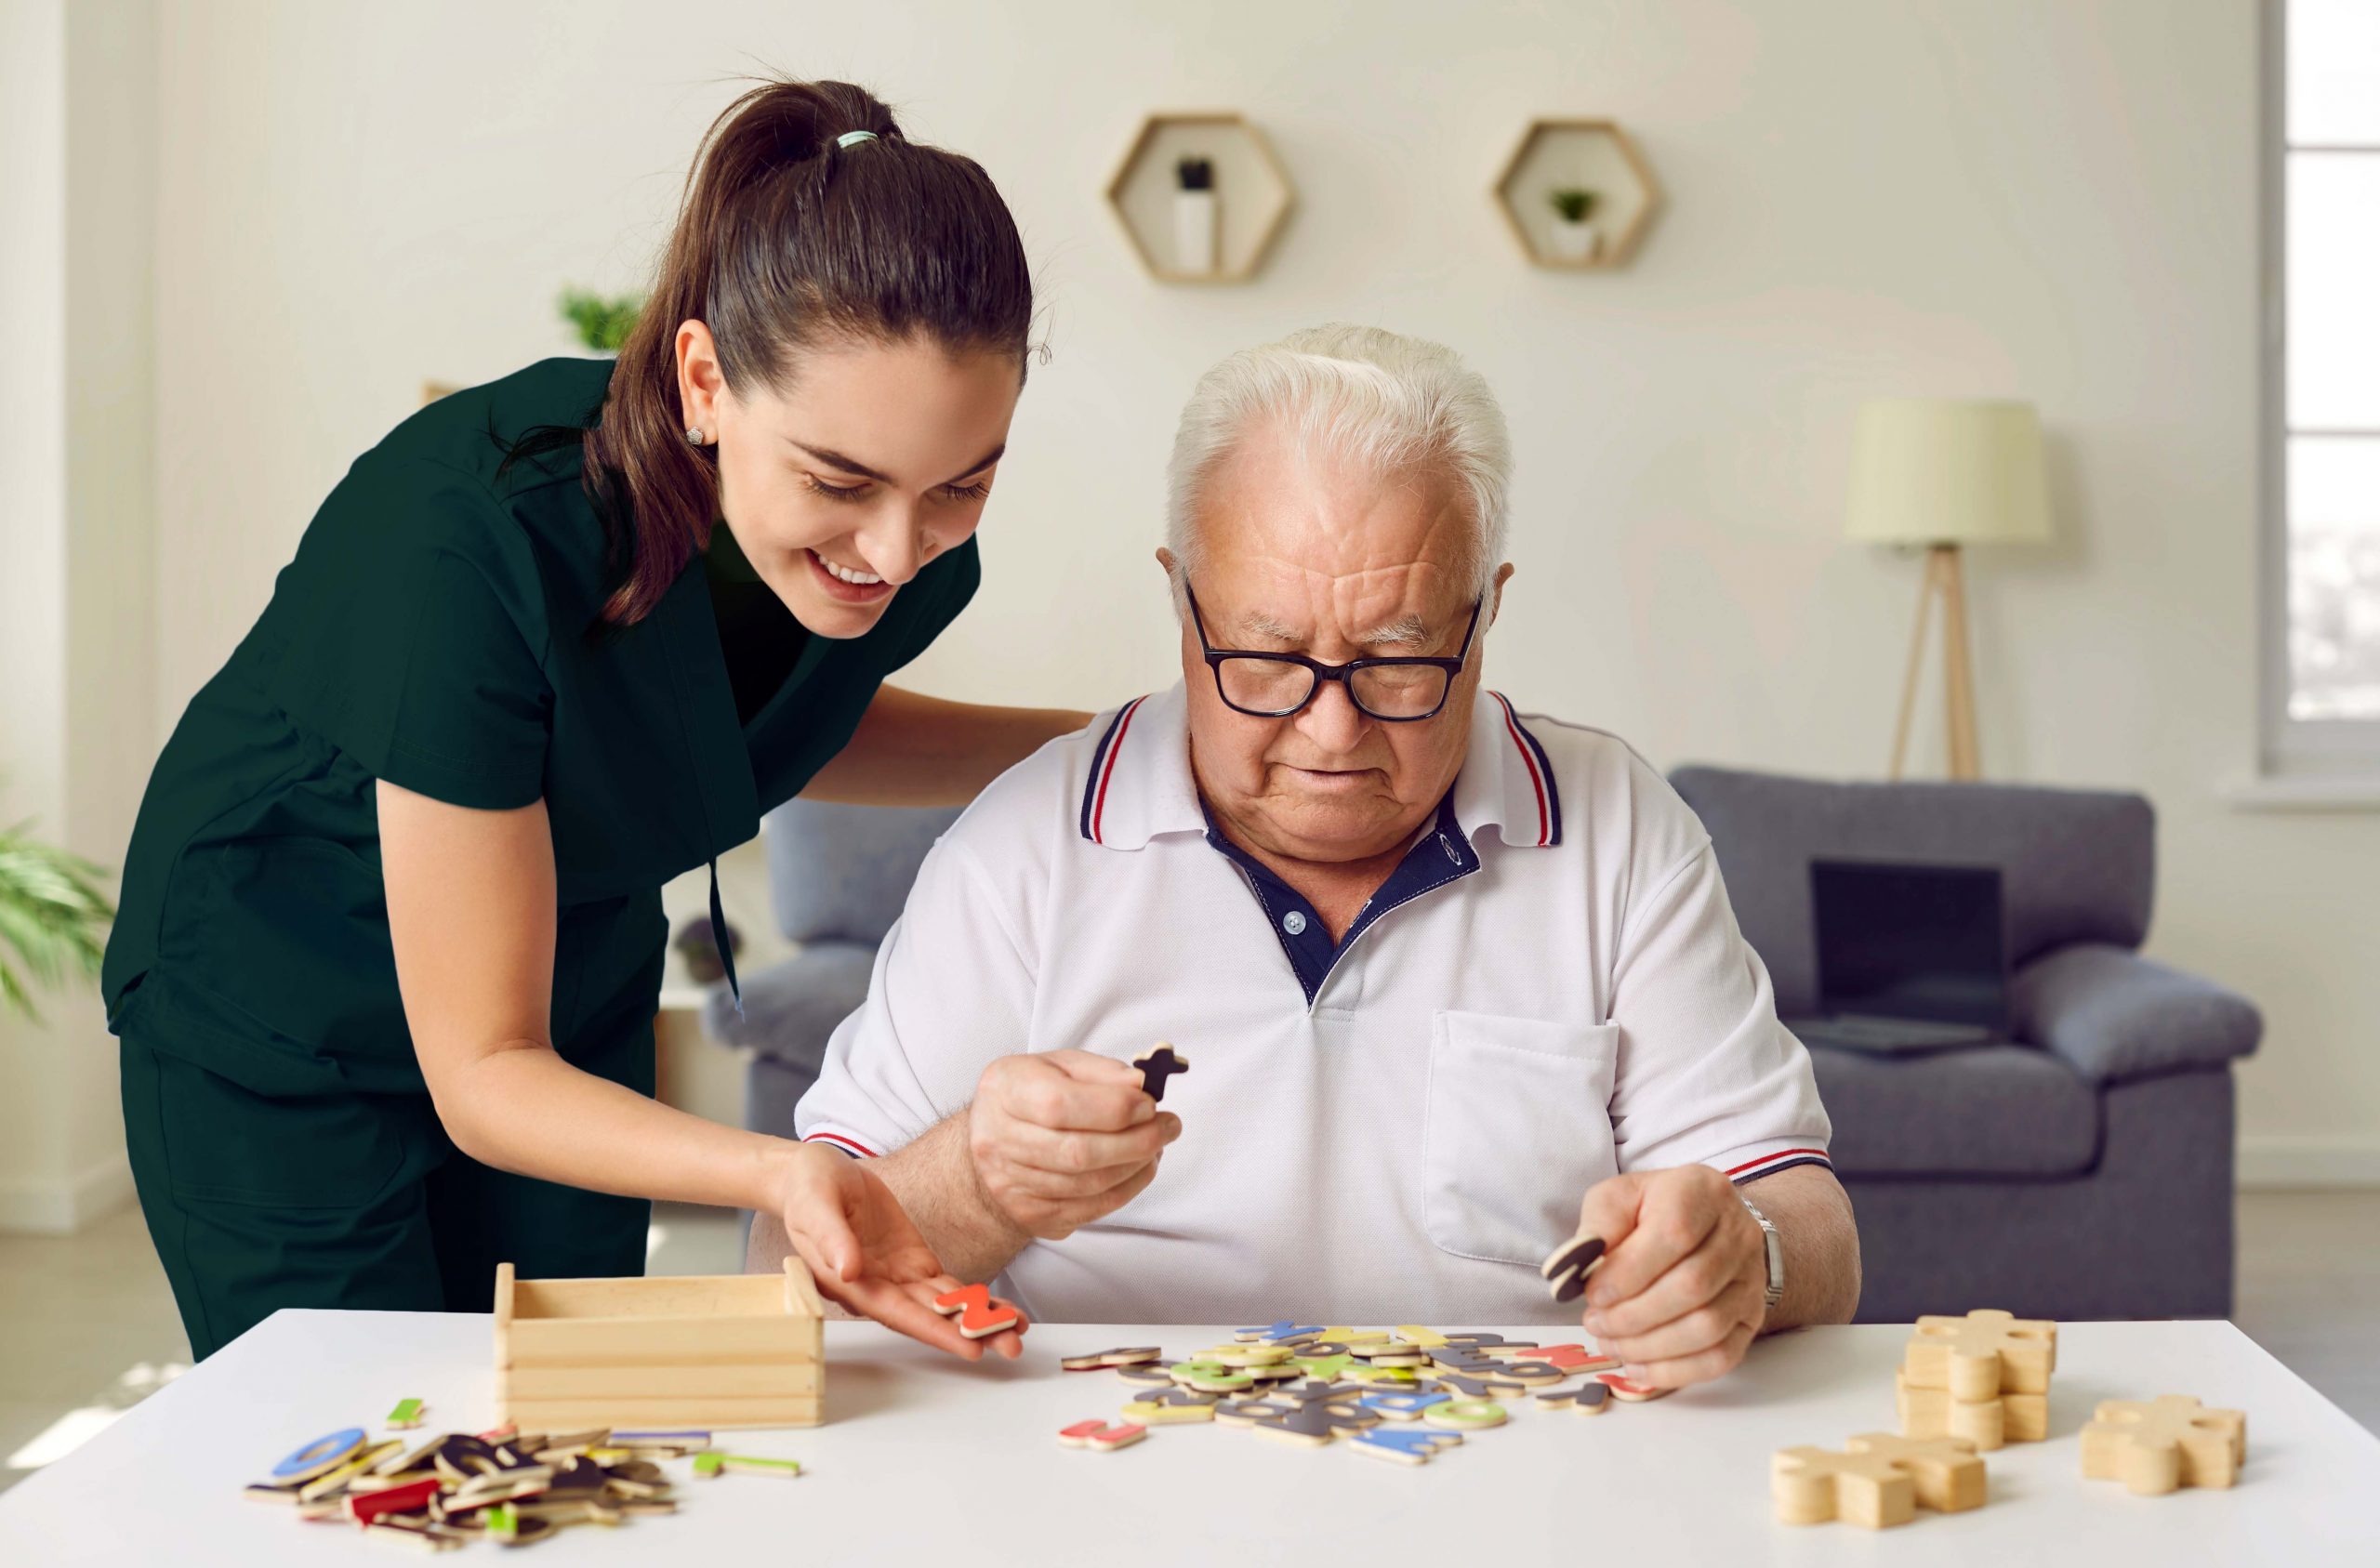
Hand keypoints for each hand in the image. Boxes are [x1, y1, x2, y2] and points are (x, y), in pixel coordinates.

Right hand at [770, 1141, 1028, 1360]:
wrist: (814, 1174)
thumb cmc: (807, 1190)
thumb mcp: (815, 1206)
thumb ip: (831, 1238)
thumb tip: (848, 1270)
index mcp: (852, 1283)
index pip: (899, 1314)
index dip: (935, 1330)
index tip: (969, 1346)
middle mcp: (879, 1289)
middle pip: (931, 1318)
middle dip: (970, 1333)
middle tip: (1011, 1348)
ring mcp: (898, 1276)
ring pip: (945, 1306)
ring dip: (980, 1320)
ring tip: (1018, 1331)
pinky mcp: (913, 1260)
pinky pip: (948, 1285)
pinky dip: (974, 1298)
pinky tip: (1000, 1308)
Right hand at [966, 1050, 1180, 1240]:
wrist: (991, 1143)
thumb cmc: (1031, 1096)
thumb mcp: (1059, 1066)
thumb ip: (1101, 1072)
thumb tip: (1142, 1085)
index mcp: (1005, 1090)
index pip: (1060, 1105)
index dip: (1114, 1108)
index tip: (1149, 1104)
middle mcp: (998, 1140)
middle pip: (1077, 1152)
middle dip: (1137, 1141)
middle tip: (1169, 1127)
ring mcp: (1011, 1184)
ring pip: (1088, 1185)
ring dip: (1136, 1166)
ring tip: (1157, 1145)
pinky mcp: (1031, 1215)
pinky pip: (1090, 1209)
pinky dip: (1126, 1189)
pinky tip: (1140, 1168)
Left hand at [1572, 1165, 1767, 1389]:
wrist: (1704, 1225)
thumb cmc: (1651, 1211)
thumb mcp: (1617, 1199)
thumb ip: (1597, 1226)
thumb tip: (1576, 1267)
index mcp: (1702, 1192)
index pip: (1674, 1234)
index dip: (1629, 1272)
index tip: (1592, 1294)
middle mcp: (1738, 1234)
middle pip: (1692, 1287)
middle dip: (1633, 1315)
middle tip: (1595, 1323)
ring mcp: (1751, 1279)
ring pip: (1707, 1327)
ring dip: (1650, 1346)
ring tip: (1611, 1344)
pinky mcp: (1752, 1318)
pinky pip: (1721, 1356)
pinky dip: (1676, 1371)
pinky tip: (1638, 1367)